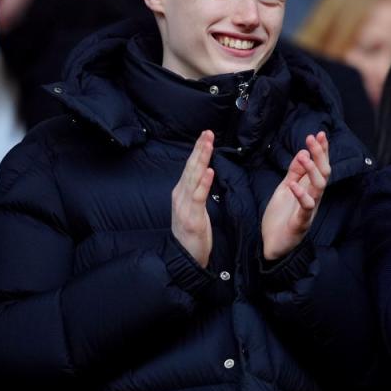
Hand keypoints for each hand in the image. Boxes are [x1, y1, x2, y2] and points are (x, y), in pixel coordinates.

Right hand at [171, 130, 214, 267]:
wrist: (185, 258)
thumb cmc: (192, 233)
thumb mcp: (194, 208)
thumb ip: (197, 191)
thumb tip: (204, 173)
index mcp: (181, 193)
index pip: (190, 167)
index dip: (198, 151)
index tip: (205, 135)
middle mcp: (180, 196)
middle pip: (191, 168)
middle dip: (199, 149)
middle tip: (207, 133)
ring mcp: (184, 206)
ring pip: (193, 178)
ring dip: (201, 160)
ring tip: (208, 144)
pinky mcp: (192, 217)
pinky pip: (198, 197)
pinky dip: (203, 183)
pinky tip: (209, 172)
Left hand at [261, 132, 330, 260]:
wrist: (273, 245)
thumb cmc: (280, 218)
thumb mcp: (285, 189)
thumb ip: (294, 173)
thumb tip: (303, 152)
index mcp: (310, 189)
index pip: (320, 166)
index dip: (321, 150)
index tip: (319, 134)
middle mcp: (314, 198)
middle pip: (323, 173)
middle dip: (320, 155)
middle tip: (312, 138)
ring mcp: (308, 210)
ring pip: (319, 188)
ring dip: (312, 171)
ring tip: (305, 156)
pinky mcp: (301, 223)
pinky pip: (305, 208)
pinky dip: (301, 195)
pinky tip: (294, 184)